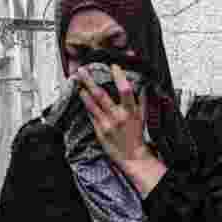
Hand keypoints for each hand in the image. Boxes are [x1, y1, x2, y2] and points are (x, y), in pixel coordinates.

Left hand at [77, 65, 167, 196]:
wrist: (131, 155)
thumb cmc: (137, 134)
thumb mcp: (143, 115)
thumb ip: (141, 98)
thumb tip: (139, 82)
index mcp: (131, 111)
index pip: (125, 90)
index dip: (119, 76)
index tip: (113, 66)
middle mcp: (117, 117)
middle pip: (101, 94)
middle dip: (90, 81)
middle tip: (82, 70)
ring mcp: (106, 124)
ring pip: (92, 104)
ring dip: (84, 92)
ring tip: (78, 82)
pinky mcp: (99, 131)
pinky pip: (91, 115)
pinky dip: (87, 105)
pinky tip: (83, 97)